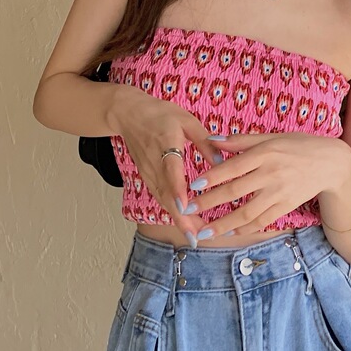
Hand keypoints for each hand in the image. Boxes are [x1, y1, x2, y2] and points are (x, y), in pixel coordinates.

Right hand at [112, 85, 224, 243]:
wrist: (127, 114)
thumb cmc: (159, 114)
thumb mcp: (186, 119)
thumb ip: (204, 140)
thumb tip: (222, 161)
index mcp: (165, 142)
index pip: (170, 169)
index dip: (177, 188)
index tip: (185, 205)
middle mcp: (154, 162)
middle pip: (165, 193)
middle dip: (180, 216)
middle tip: (196, 235)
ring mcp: (148, 172)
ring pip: (162, 199)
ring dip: (177, 218)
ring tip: (195, 236)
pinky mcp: (147, 177)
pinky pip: (160, 197)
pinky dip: (172, 212)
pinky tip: (186, 224)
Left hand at [183, 132, 349, 237]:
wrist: (330, 163)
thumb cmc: (298, 145)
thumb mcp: (271, 136)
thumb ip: (241, 140)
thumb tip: (212, 140)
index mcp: (265, 153)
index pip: (232, 167)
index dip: (211, 177)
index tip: (192, 186)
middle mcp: (270, 174)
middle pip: (235, 192)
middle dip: (209, 203)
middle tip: (188, 210)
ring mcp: (279, 193)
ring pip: (246, 213)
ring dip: (223, 224)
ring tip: (204, 232)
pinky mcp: (286, 207)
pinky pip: (262, 221)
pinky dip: (244, 229)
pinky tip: (229, 232)